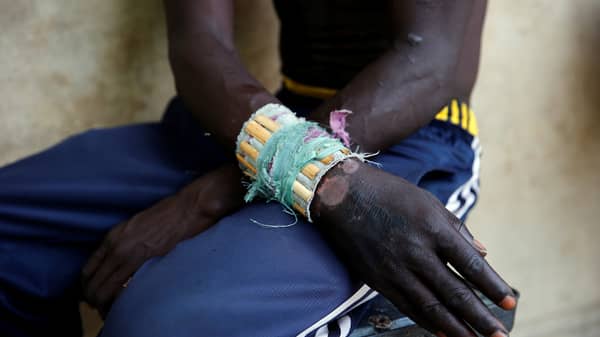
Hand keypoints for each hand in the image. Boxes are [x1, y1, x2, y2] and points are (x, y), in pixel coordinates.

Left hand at [81, 164, 243, 316]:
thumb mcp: (138, 226)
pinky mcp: (143, 258)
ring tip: (113, 309)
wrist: (187, 207)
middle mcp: (115, 245)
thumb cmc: (169, 214)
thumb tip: (123, 261)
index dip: (88, 286)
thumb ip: (126, 243)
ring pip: (103, 289)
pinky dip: (120, 300)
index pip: (88, 269)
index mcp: (112, 236)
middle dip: (95, 299)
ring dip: (105, 303)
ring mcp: (127, 252)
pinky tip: (127, 303)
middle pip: (92, 283)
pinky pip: (121, 287)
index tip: (95, 295)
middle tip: (104, 307)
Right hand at [312, 159, 514, 336]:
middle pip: (454, 292)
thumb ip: (456, 229)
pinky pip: (406, 306)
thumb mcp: (428, 202)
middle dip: (480, 318)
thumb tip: (482, 253)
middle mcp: (416, 252)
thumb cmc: (389, 193)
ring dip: (456, 328)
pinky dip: (427, 322)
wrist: (341, 195)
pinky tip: (443, 332)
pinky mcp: (378, 279)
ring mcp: (395, 268)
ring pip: (431, 306)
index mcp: (433, 228)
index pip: (470, 264)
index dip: (492, 286)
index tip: (510, 303)